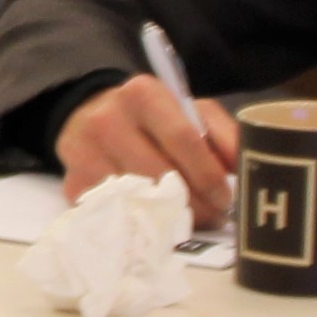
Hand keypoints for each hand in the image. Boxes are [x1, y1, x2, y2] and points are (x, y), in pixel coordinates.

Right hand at [57, 71, 243, 229]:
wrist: (88, 116)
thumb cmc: (151, 118)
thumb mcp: (189, 110)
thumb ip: (221, 133)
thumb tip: (243, 165)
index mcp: (143, 94)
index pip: (183, 138)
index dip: (209, 173)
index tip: (226, 196)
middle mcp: (108, 119)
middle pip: (161, 174)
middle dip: (195, 202)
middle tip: (214, 216)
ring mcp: (85, 153)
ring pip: (139, 199)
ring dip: (171, 217)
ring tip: (190, 219)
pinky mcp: (73, 183)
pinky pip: (115, 213)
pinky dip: (141, 222)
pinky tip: (155, 221)